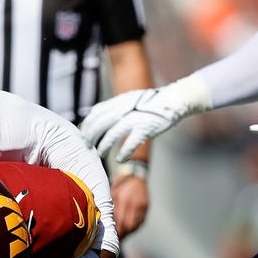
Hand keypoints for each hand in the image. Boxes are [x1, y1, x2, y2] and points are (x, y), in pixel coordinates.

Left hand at [81, 75, 212, 161]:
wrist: (174, 99)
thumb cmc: (150, 102)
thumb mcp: (129, 98)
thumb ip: (113, 106)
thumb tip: (94, 113)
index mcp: (119, 101)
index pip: (95, 112)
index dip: (87, 124)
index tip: (83, 134)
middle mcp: (125, 109)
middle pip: (99, 124)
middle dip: (90, 137)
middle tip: (87, 147)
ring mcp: (135, 118)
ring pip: (111, 134)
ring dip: (103, 146)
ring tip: (100, 154)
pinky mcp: (146, 128)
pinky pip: (130, 143)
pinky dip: (123, 153)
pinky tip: (120, 159)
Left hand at [110, 169, 149, 238]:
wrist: (136, 172)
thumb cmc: (120, 183)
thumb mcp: (113, 193)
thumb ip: (111, 207)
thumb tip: (107, 222)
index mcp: (124, 200)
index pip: (120, 221)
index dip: (116, 231)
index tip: (112, 237)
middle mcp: (135, 204)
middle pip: (129, 225)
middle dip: (122, 234)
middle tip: (116, 239)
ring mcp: (142, 205)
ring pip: (136, 224)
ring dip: (128, 231)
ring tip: (122, 235)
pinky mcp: (146, 206)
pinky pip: (141, 220)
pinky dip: (135, 226)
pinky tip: (129, 228)